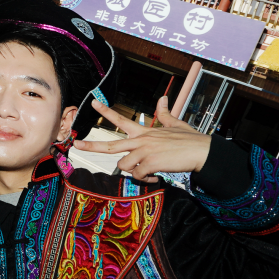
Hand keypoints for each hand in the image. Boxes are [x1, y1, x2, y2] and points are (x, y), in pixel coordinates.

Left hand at [72, 96, 210, 182]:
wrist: (202, 151)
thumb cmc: (190, 139)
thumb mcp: (176, 123)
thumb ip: (165, 113)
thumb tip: (163, 98)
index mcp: (144, 132)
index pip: (121, 120)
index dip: (107, 110)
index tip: (93, 103)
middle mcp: (141, 140)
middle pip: (110, 144)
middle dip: (91, 145)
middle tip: (76, 144)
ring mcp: (144, 152)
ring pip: (124, 166)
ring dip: (133, 172)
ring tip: (148, 173)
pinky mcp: (150, 163)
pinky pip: (138, 175)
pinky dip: (145, 180)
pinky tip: (155, 177)